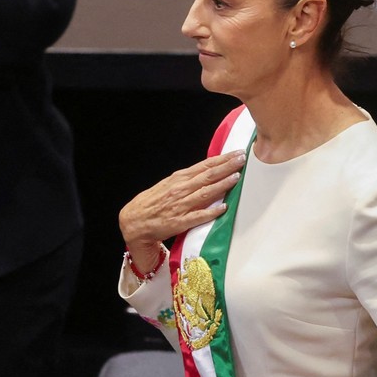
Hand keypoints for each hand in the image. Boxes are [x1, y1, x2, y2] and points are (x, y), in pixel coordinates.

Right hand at [119, 151, 245, 270]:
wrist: (134, 221)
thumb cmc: (152, 203)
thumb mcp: (169, 184)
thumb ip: (188, 179)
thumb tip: (207, 171)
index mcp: (179, 179)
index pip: (204, 166)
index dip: (222, 159)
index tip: (236, 154)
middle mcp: (181, 190)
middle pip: (208, 176)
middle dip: (227, 167)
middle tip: (242, 159)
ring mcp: (180, 206)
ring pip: (205, 193)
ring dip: (222, 185)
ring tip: (236, 177)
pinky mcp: (179, 222)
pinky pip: (198, 216)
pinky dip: (211, 211)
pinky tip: (223, 208)